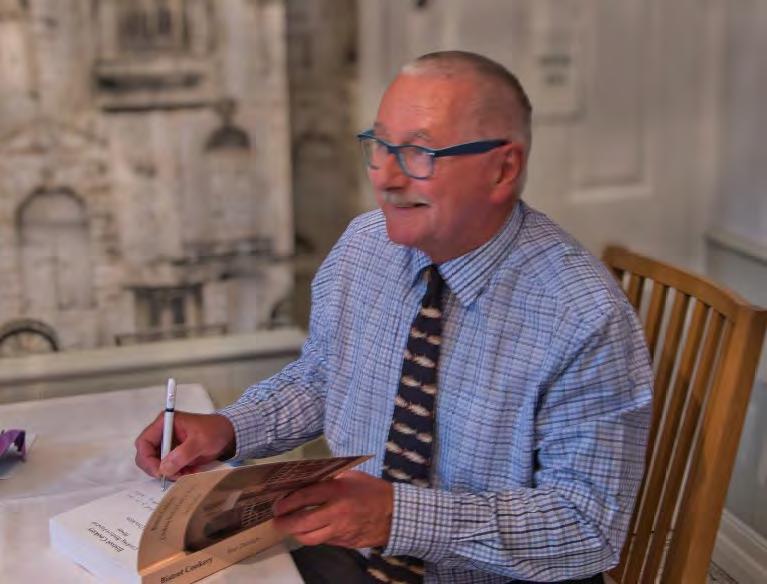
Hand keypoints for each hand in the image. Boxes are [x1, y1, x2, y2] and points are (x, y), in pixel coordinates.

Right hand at [134, 412, 235, 479]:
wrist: (228, 434)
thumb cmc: (214, 431)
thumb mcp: (200, 441)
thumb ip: (182, 454)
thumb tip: (164, 469)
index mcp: (164, 423)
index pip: (143, 442)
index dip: (147, 459)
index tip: (159, 472)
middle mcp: (162, 433)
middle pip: (146, 455)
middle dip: (158, 468)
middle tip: (174, 475)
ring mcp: (167, 444)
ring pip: (157, 464)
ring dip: (169, 472)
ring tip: (186, 472)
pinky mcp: (174, 453)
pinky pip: (168, 467)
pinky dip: (176, 473)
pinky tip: (190, 471)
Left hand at [272, 471, 392, 548]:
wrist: (395, 513)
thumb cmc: (372, 491)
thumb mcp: (352, 477)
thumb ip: (330, 479)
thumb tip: (307, 482)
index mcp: (338, 491)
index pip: (304, 497)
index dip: (287, 502)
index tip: (277, 505)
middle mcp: (337, 512)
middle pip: (302, 522)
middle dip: (285, 523)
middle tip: (277, 521)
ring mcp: (341, 530)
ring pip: (310, 538)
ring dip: (297, 533)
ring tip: (291, 528)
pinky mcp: (345, 542)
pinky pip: (323, 541)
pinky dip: (314, 536)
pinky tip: (310, 530)